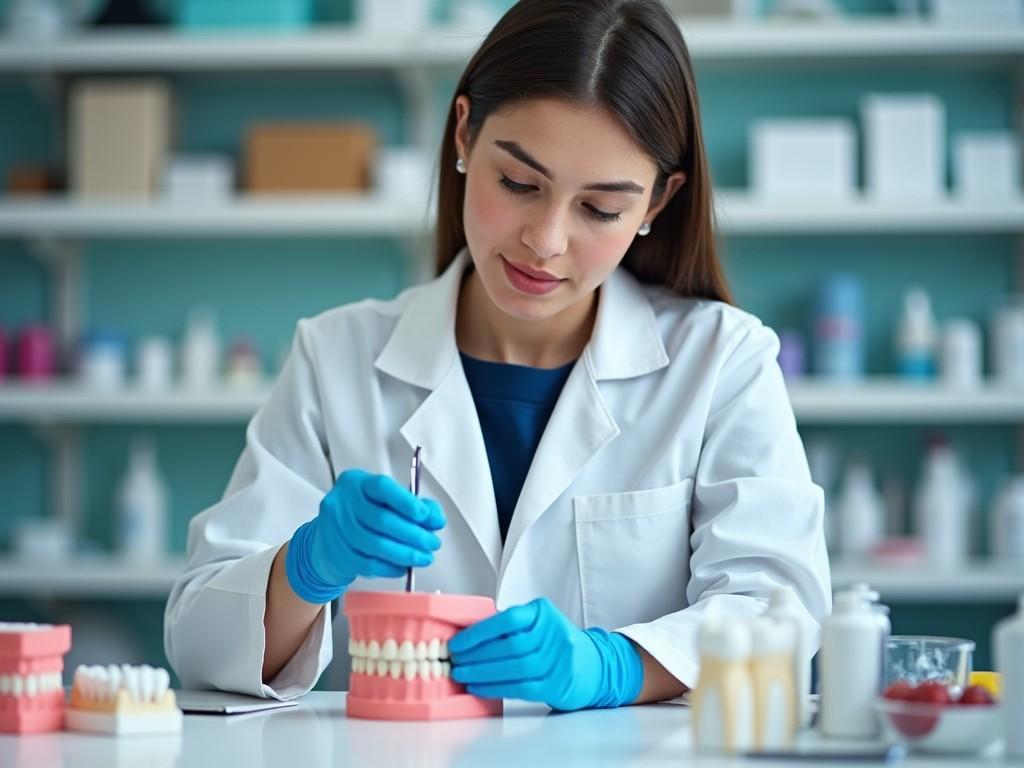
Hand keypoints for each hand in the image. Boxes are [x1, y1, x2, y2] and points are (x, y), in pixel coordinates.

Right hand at [285, 468, 444, 602]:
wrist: (324, 541)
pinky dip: (391, 567)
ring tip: (424, 557)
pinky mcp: (338, 554)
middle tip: (432, 542)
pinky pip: (369, 564)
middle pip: (383, 520)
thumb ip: (411, 504)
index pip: (383, 488)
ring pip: (377, 545)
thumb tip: (435, 518)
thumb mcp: (382, 500)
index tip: (427, 516)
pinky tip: (403, 566)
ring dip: (407, 554)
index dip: (407, 503)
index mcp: (356, 483)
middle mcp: (342, 503)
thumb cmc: (360, 515)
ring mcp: (337, 530)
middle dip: (414, 534)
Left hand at [448, 597, 642, 710]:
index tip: (458, 642)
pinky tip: (479, 686)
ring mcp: (558, 660)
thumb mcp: (538, 623)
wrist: (593, 665)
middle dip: (476, 655)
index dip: (479, 632)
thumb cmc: (556, 643)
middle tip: (455, 659)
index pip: (508, 619)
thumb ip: (511, 625)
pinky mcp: (557, 684)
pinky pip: (520, 687)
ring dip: (481, 673)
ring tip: (462, 674)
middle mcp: (554, 634)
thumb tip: (468, 634)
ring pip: (513, 668)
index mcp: (543, 613)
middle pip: (508, 646)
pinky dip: (495, 688)